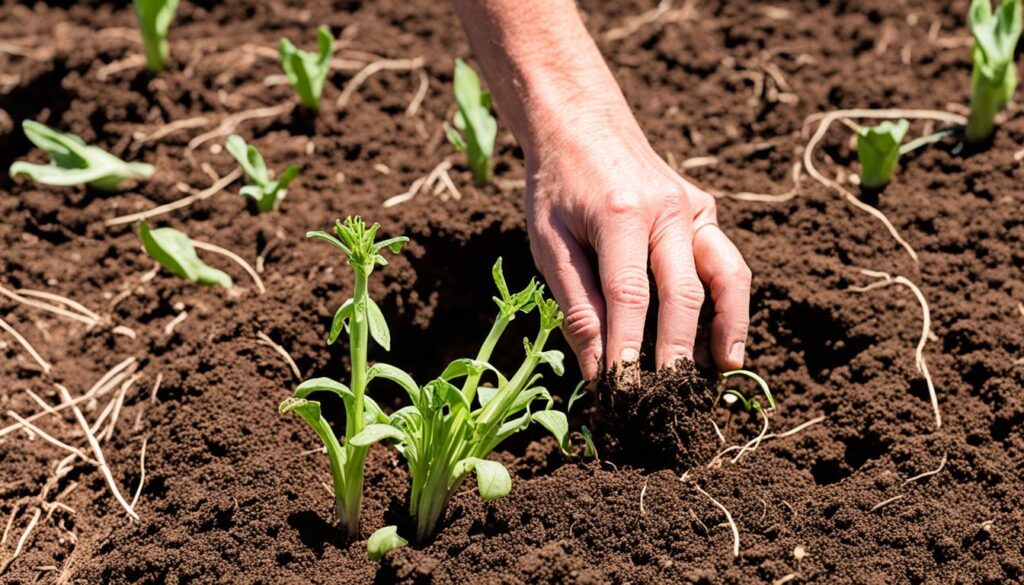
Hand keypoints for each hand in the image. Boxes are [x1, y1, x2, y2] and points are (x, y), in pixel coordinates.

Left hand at [524, 110, 750, 379]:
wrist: (582, 122)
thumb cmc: (557, 184)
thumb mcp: (549, 242)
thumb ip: (575, 303)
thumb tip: (595, 368)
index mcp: (622, 212)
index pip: (629, 294)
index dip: (628, 345)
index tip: (622, 390)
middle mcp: (668, 209)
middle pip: (685, 291)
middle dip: (679, 350)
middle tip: (672, 397)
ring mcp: (694, 208)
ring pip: (727, 274)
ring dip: (729, 326)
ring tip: (724, 370)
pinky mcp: (705, 211)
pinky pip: (725, 261)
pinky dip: (729, 302)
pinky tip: (722, 337)